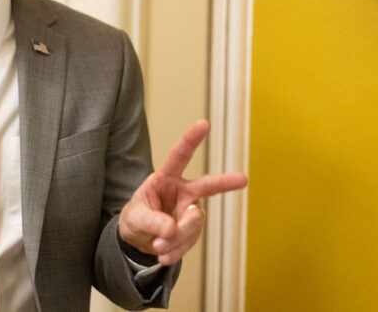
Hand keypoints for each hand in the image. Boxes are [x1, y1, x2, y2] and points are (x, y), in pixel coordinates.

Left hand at [118, 119, 246, 264]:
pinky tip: (163, 254)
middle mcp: (183, 192)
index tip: (203, 123)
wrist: (139, 240)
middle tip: (243, 179)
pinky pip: (189, 242)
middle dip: (224, 182)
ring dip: (174, 238)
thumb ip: (151, 221)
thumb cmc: (136, 219)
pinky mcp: (194, 230)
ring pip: (192, 224)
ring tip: (157, 245)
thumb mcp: (135, 218)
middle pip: (207, 186)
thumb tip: (172, 229)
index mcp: (165, 178)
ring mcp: (192, 211)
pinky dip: (175, 250)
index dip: (191, 140)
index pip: (179, 157)